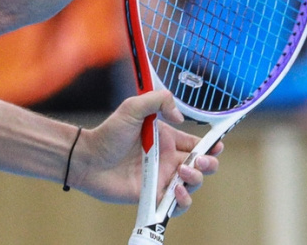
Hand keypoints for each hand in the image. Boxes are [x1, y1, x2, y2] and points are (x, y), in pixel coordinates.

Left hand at [67, 91, 222, 212]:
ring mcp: (163, 179)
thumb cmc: (109, 132)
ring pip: (194, 185)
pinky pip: (177, 205)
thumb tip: (181, 117)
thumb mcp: (134, 106)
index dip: (212, 145)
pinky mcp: (154, 197)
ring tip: (182, 172)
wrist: (89, 159)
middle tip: (200, 162)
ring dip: (196, 180)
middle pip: (203, 166)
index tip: (218, 144)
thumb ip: (158, 101)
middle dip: (210, 164)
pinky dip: (183, 201)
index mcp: (169, 139)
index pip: (198, 144)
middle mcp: (169, 160)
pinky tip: (175, 191)